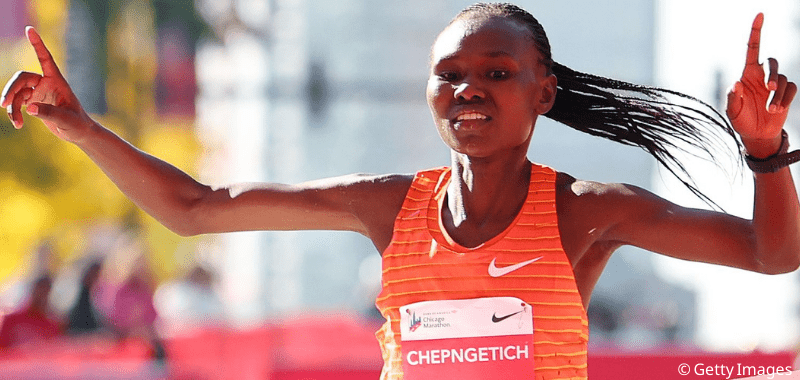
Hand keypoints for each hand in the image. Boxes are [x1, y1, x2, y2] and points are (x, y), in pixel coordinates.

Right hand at [1, 27, 94, 142]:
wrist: (78, 132)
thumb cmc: (78, 123)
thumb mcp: (67, 119)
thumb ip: (49, 113)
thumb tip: (29, 108)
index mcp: (57, 81)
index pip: (45, 59)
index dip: (38, 45)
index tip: (29, 29)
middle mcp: (46, 83)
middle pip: (22, 78)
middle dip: (11, 90)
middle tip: (4, 104)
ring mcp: (38, 92)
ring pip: (17, 93)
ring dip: (12, 107)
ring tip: (17, 123)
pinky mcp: (33, 102)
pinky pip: (17, 104)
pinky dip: (14, 113)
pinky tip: (18, 124)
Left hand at [726, 13, 797, 156]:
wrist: (756, 135)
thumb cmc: (741, 120)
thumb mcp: (733, 111)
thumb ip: (734, 98)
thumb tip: (737, 84)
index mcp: (747, 74)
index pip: (752, 49)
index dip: (756, 32)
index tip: (760, 15)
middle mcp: (762, 76)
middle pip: (772, 63)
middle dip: (773, 74)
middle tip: (770, 88)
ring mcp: (775, 84)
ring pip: (783, 79)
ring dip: (777, 95)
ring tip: (771, 110)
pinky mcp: (786, 94)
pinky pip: (791, 89)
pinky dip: (784, 100)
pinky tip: (776, 110)